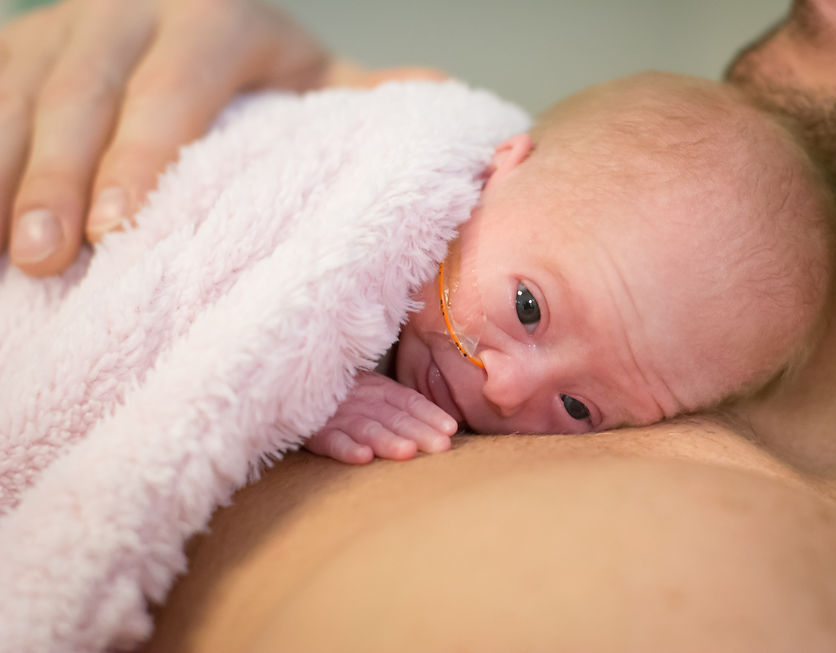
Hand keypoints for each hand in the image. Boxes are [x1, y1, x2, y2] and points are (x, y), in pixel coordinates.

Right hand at [1, 0, 333, 275]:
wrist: (181, 3)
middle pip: (84, 92)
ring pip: (20, 92)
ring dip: (4, 171)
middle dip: (60, 176)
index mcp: (211, 17)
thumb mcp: (311, 73)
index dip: (141, 157)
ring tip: (2, 252)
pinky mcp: (16, 44)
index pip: (173, 89)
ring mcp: (61, 23)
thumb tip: (455, 108)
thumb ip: (365, 97)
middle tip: (48, 257)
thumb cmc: (255, 63)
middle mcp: (128, 9)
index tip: (120, 230)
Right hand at [306, 371, 457, 463]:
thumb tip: (446, 426)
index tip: (451, 428)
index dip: (430, 414)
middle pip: (395, 417)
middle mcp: (362, 401)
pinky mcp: (314, 432)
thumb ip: (402, 408)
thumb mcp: (373, 395)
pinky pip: (332, 440)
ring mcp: (339, 416)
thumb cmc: (343, 397)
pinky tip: (364, 457)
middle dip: (419, 431)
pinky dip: (347, 448)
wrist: (295, 384)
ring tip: (408, 451)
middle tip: (440, 445)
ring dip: (388, 440)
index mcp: (379, 389)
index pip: (410, 401)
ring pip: (368, 428)